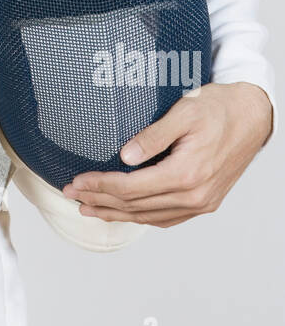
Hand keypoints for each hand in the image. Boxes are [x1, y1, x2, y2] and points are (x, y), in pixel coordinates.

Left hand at [61, 82, 272, 226]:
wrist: (253, 116)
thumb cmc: (218, 107)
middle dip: (100, 201)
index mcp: (186, 174)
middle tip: (73, 196)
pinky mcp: (206, 202)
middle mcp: (195, 196)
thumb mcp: (183, 112)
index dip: (99, 186)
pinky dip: (143, 217)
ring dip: (117, 214)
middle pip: (136, 205)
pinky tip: (125, 213)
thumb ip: (152, 136)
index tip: (76, 181)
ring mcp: (202, 203)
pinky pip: (168, 218)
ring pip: (150, 216)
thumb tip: (124, 156)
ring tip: (90, 209)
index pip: (130, 188)